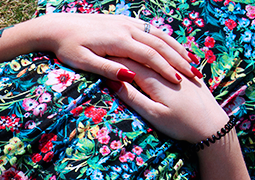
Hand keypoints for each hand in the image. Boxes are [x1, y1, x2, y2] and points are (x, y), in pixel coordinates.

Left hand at [35, 13, 200, 84]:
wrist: (58, 26)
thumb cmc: (68, 49)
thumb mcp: (84, 62)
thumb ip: (107, 69)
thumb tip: (129, 76)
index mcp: (119, 41)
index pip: (150, 57)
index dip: (167, 69)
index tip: (181, 82)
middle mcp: (126, 29)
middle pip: (160, 45)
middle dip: (179, 60)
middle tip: (196, 75)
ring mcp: (127, 23)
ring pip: (159, 35)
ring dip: (177, 49)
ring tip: (192, 62)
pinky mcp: (125, 22)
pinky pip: (151, 30)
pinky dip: (166, 39)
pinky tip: (174, 48)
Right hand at [105, 58, 227, 142]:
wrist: (211, 126)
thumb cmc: (179, 124)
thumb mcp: (152, 114)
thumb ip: (132, 97)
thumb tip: (113, 81)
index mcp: (155, 80)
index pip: (129, 63)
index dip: (113, 59)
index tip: (100, 56)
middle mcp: (167, 70)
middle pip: (142, 56)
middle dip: (125, 52)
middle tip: (109, 50)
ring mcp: (179, 69)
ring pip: (157, 54)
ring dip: (142, 50)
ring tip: (128, 47)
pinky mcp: (189, 73)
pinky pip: (171, 56)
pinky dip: (159, 53)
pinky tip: (155, 51)